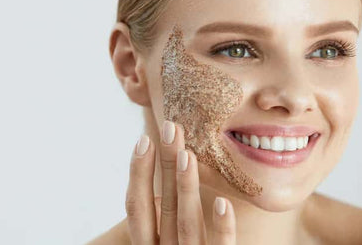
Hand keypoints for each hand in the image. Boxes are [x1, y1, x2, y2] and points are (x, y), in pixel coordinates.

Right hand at [125, 120, 236, 243]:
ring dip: (186, 188)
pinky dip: (221, 228)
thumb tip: (167, 174)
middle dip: (165, 165)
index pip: (137, 207)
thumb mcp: (163, 240)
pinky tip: (223, 202)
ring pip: (188, 225)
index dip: (138, 173)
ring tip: (188, 154)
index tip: (144, 139)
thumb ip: (163, 218)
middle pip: (164, 207)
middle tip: (170, 128)